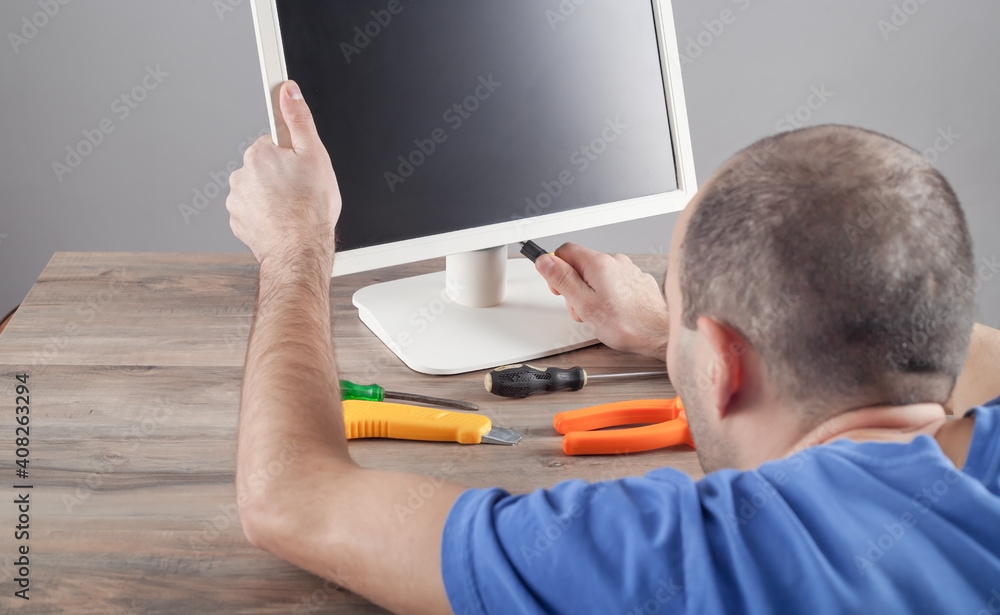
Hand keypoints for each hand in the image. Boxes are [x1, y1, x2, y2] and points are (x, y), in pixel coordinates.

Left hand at [227, 81, 341, 266]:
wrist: (299, 250)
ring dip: (272, 197)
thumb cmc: (310, 208)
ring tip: (293, 209)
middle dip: (281, 177)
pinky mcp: (238, 222)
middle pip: (265, 168)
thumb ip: (299, 119)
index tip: (299, 169)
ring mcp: (237, 200)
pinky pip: (253, 212)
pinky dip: (265, 215)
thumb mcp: (314, 155)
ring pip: (258, 191)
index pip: (274, 144)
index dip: (292, 157)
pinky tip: (282, 221)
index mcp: (259, 154)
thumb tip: (288, 90)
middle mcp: (242, 175)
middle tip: (302, 191)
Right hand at [535, 243, 668, 359]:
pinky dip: (608, 296)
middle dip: (574, 287)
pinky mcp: (637, 282)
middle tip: (581, 308)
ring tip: (599, 315)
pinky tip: (614, 313)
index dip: (556, 269)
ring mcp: (628, 271)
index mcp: (599, 263)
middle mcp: (615, 261)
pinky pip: (613, 283)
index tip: (557, 287)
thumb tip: (544, 261)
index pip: (565, 251)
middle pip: (581, 265)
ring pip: (597, 277)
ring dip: (591, 294)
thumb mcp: (583, 304)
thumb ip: (562, 280)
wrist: (660, 334)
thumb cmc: (627, 324)